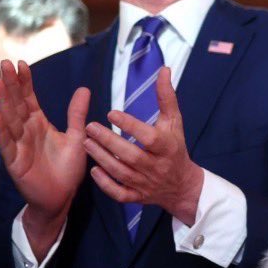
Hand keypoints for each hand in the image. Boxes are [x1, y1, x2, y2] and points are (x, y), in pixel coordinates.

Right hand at [0, 60, 88, 255]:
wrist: (61, 198)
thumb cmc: (66, 169)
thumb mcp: (76, 137)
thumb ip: (76, 114)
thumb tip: (84, 88)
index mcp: (39, 124)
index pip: (29, 98)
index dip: (25, 82)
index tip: (22, 63)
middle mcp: (26, 131)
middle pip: (17, 104)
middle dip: (10, 84)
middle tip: (4, 63)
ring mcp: (18, 145)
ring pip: (9, 119)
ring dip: (3, 101)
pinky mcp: (15, 162)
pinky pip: (7, 144)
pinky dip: (1, 130)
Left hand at [83, 67, 203, 224]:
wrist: (181, 184)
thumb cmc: (175, 147)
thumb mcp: (174, 122)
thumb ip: (166, 97)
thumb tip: (163, 70)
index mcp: (167, 147)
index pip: (148, 137)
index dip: (130, 126)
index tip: (112, 113)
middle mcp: (157, 166)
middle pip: (131, 156)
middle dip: (109, 142)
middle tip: (90, 127)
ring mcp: (146, 183)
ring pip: (122, 173)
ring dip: (102, 159)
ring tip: (86, 143)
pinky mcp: (138, 196)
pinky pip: (121, 194)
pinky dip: (106, 184)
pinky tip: (94, 171)